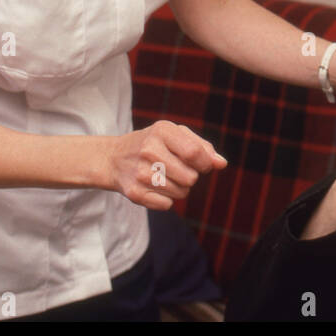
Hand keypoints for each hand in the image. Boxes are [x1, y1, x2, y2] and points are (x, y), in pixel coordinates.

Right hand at [107, 120, 227, 210]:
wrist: (114, 158)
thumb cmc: (154, 144)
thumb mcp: (176, 135)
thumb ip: (202, 147)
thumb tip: (221, 164)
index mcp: (162, 131)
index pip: (195, 154)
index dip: (205, 164)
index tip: (202, 165)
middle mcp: (149, 150)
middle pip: (191, 178)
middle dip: (191, 177)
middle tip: (178, 170)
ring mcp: (140, 173)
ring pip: (181, 193)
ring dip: (179, 189)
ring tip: (164, 177)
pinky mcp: (134, 193)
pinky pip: (167, 205)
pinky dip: (166, 199)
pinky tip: (154, 187)